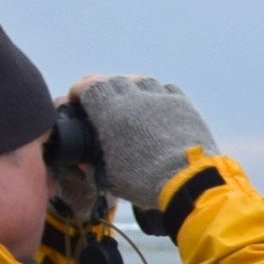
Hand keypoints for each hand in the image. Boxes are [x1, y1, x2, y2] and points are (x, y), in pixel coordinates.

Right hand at [65, 73, 216, 207]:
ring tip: (132, 102)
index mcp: (110, 111)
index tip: (78, 99)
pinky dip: (157, 94)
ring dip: (133, 88)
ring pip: (140, 81)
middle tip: (104, 102)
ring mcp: (160, 98)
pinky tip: (157, 105)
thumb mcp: (109, 178)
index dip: (81, 90)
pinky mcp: (182, 103)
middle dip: (106, 89)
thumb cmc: (144, 181)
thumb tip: (85, 164)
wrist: (186, 180)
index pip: (89, 86)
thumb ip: (92, 167)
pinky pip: (166, 88)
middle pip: (114, 81)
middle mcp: (134, 98)